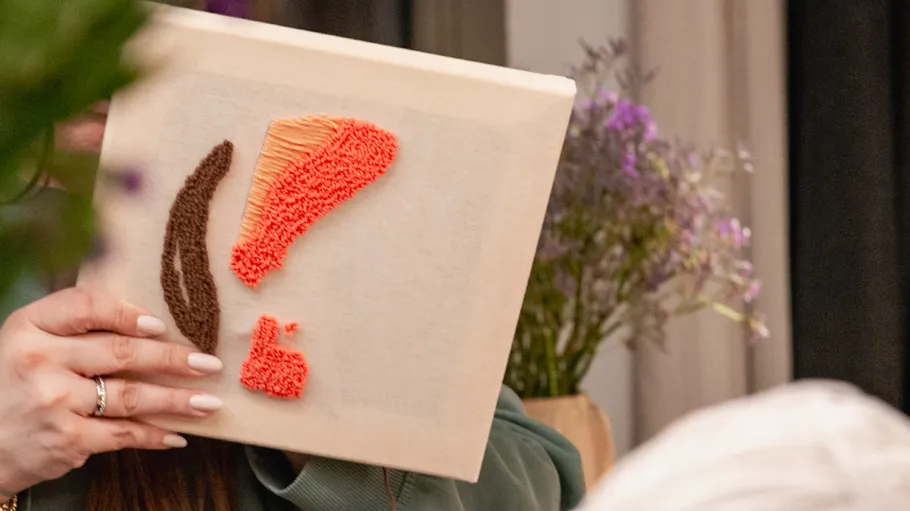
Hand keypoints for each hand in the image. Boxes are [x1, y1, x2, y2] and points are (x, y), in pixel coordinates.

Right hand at [0, 287, 224, 494]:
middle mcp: (39, 360)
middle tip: (208, 363)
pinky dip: (154, 435)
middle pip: (121, 352)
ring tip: (208, 401)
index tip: (161, 325)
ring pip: (131, 396)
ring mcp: (53, 402)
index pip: (87, 305)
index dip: (129, 313)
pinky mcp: (66, 440)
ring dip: (177, 400)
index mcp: (29, 326)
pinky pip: (123, 434)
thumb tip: (150, 321)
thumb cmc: (15, 384)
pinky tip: (177, 435)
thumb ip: (75, 326)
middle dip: (173, 359)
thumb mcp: (30, 341)